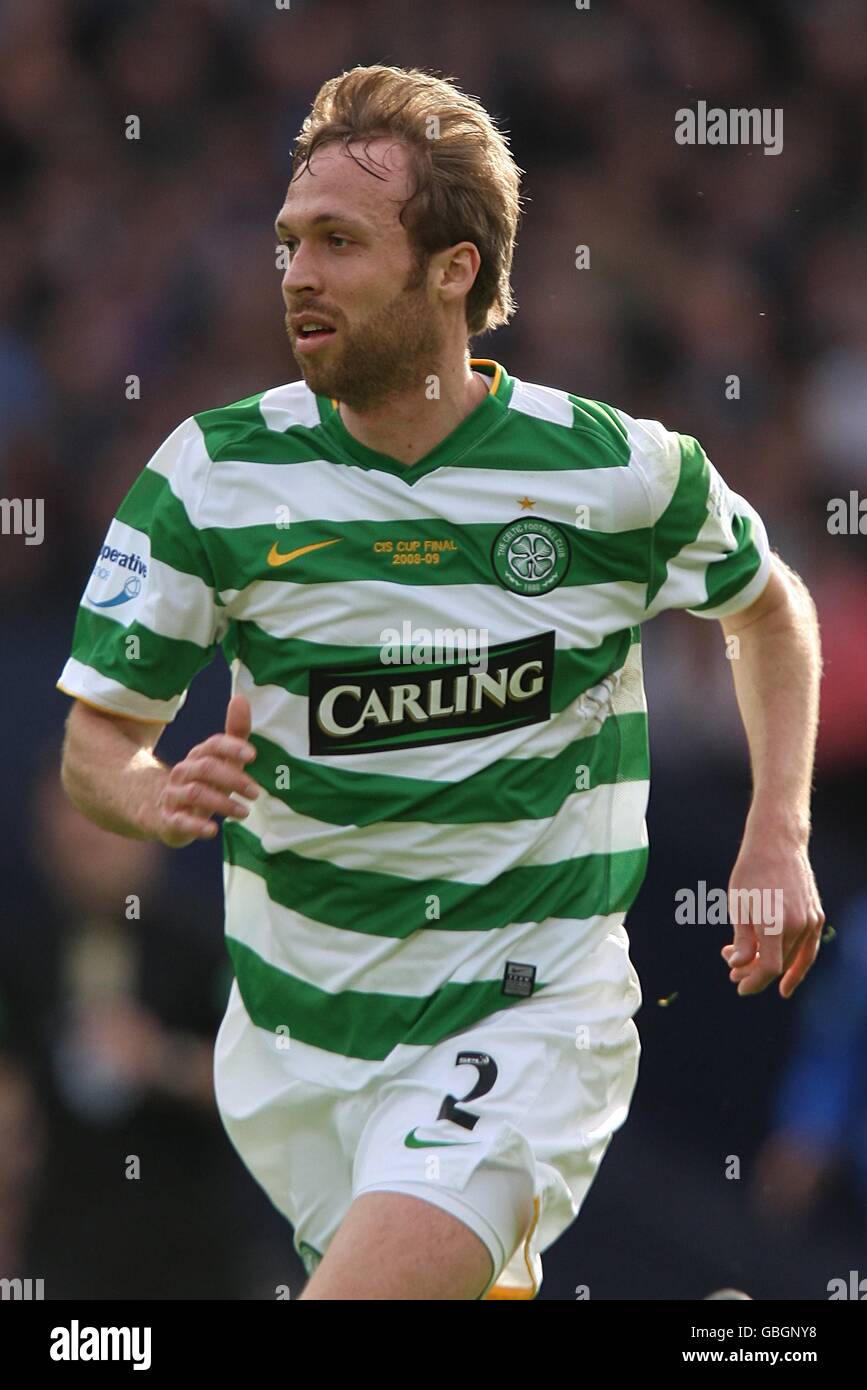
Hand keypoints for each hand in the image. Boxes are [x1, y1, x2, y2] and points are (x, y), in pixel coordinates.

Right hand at [154, 694, 259, 847]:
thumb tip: (241, 697)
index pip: (214, 745)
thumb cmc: (201, 783)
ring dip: (223, 803)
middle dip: (233, 779)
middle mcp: (184, 772)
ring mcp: (174, 795)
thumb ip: (234, 733)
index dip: (233, 747)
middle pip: (206, 768)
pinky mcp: (169, 820)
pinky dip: (196, 826)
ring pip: (195, 793)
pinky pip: (180, 821)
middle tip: (256, 792)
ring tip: (245, 813)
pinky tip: (213, 831)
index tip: (253, 755)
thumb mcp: (219, 760)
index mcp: (199, 756)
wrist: (160, 810)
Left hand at [721, 836, 824, 997]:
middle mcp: (797, 925)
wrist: (777, 844)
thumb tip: (737, 966)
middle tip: (732, 968)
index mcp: (774, 924)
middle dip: (753, 970)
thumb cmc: (750, 873)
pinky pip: (809, 949)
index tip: (738, 985)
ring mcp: (811, 921)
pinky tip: (786, 982)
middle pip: (777, 964)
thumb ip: (740, 940)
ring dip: (770, 966)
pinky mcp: (816, 916)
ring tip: (747, 964)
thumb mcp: (738, 906)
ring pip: (792, 958)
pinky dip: (798, 966)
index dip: (752, 981)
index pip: (767, 967)